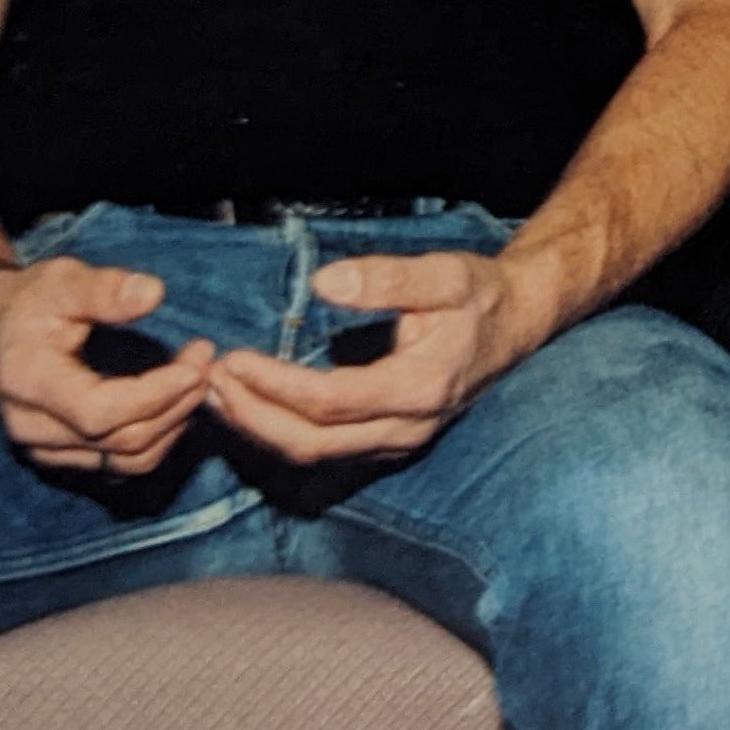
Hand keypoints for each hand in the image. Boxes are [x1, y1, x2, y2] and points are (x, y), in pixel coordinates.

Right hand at [0, 257, 215, 477]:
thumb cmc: (27, 302)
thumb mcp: (60, 280)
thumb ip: (103, 288)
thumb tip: (153, 293)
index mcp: (28, 382)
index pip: (100, 411)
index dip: (155, 395)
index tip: (196, 365)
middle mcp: (31, 427)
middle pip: (121, 440)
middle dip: (176, 404)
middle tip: (207, 365)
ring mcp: (43, 449)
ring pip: (126, 461)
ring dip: (173, 425)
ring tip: (198, 383)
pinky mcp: (59, 457)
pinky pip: (119, 465)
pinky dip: (156, 439)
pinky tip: (175, 405)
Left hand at [204, 252, 548, 466]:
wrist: (518, 323)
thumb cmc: (480, 295)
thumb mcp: (445, 273)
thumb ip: (386, 278)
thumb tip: (324, 282)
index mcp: (421, 388)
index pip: (330, 401)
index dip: (275, 385)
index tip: (234, 358)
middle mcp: (409, 428)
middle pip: (312, 442)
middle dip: (253, 415)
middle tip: (211, 380)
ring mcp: (400, 443)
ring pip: (314, 455)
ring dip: (260, 429)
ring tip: (218, 394)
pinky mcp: (388, 443)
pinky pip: (325, 453)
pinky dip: (281, 434)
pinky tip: (252, 408)